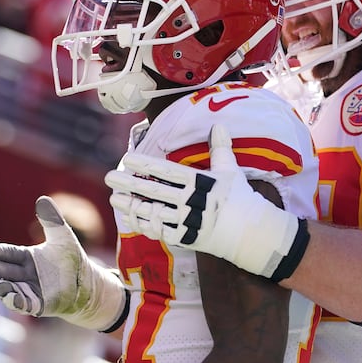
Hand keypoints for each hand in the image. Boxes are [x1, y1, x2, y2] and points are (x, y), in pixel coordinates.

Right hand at [0, 196, 126, 330]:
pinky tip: (10, 297)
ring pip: (8, 288)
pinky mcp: (36, 304)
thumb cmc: (72, 259)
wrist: (86, 282)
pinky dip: (15, 301)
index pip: (7, 253)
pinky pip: (22, 303)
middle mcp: (23, 274)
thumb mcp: (62, 237)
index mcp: (26, 257)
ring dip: (0, 287)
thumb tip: (43, 199)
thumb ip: (51, 220)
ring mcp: (28, 289)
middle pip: (3, 270)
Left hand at [104, 124, 305, 279]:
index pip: (167, 171)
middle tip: (109, 177)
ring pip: (153, 213)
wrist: (251, 233)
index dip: (146, 164)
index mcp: (201, 182)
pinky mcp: (187, 238)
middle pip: (154, 192)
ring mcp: (188, 222)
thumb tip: (218, 124)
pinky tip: (130, 218)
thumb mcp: (231, 170)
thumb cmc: (240, 198)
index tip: (128, 158)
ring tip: (114, 198)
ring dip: (131, 206)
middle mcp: (191, 202)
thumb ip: (221, 148)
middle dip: (129, 184)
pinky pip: (160, 232)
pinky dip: (144, 225)